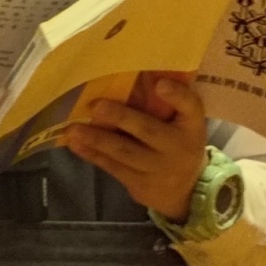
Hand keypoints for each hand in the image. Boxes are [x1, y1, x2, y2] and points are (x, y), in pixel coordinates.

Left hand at [65, 71, 206, 220]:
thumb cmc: (179, 143)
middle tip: (96, 105)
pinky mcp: (139, 184)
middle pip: (148, 130)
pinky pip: (113, 167)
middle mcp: (177, 147)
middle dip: (121, 118)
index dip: (177, 95)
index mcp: (191, 126)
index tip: (160, 83)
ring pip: (124, 151)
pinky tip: (76, 144)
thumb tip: (141, 74)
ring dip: (97, 139)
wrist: (184, 191)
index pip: (191, 107)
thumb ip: (171, 103)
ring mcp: (157, 168)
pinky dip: (93, 155)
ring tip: (73, 129)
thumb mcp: (185, 124)